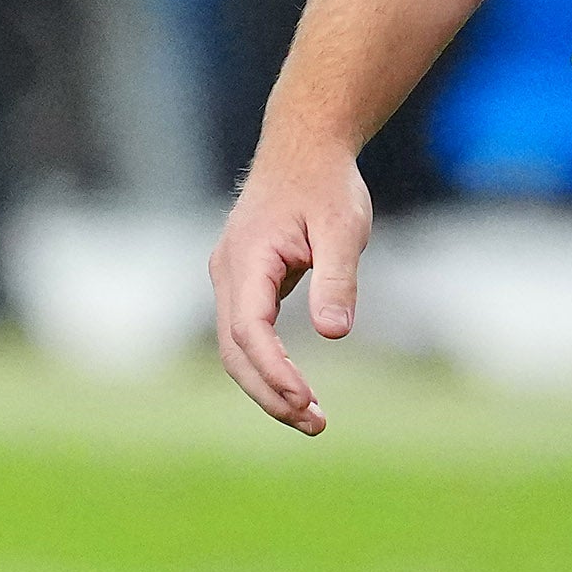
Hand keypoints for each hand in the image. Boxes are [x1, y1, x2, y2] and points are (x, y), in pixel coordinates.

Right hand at [209, 140, 372, 433]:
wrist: (302, 147)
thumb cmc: (325, 185)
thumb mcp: (344, 228)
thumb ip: (337, 278)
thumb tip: (335, 333)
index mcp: (247, 259)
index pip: (250, 329)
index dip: (275, 370)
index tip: (308, 400)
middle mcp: (227, 273)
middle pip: (235, 350)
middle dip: (270, 393)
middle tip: (315, 424)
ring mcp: (230, 279)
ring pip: (236, 348)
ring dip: (268, 386)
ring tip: (312, 418)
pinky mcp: (242, 284)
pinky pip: (245, 335)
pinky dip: (267, 366)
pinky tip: (297, 387)